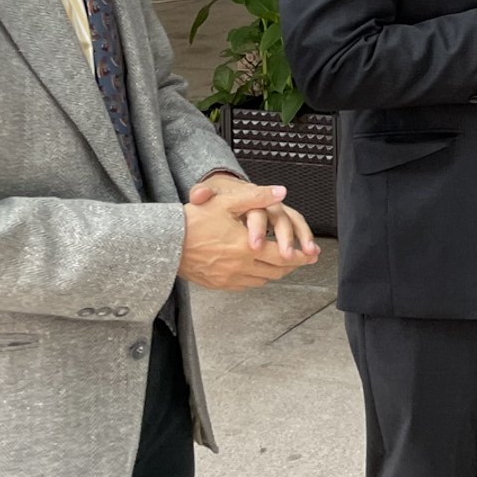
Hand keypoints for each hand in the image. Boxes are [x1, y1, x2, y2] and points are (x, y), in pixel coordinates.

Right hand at [179, 182, 308, 289]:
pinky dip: (258, 278)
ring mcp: (229, 278)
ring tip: (284, 264)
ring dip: (276, 272)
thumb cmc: (194, 221)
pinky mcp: (218, 284)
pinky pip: (246, 284)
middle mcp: (241, 266)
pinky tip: (260, 270)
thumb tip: (282, 192)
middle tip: (303, 259)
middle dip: (293, 265)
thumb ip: (258, 197)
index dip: (300, 256)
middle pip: (276, 270)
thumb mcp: (227, 203)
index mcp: (246, 247)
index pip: (283, 255)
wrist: (165, 243)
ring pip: (263, 279)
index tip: (312, 255)